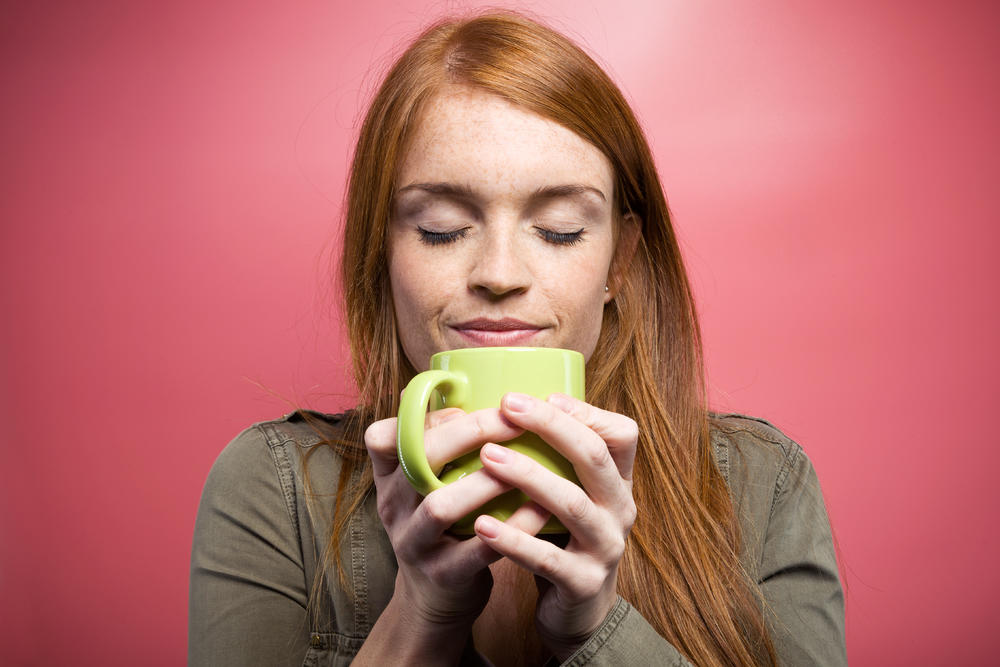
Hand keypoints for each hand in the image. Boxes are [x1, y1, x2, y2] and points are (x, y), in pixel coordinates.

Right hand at [364, 408, 551, 631]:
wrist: (436, 595)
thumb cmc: (445, 521)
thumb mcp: (428, 482)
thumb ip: (444, 442)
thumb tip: (478, 385)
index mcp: (389, 476)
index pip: (382, 435)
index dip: (421, 415)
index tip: (463, 406)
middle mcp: (392, 506)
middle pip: (418, 460)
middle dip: (469, 433)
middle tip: (513, 422)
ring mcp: (413, 542)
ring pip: (440, 505)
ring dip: (487, 482)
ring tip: (527, 465)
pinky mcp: (441, 574)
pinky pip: (478, 549)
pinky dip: (513, 527)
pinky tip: (542, 510)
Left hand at [472, 392, 637, 659]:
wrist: (578, 613)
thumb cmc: (563, 538)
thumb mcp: (571, 494)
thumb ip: (555, 458)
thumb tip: (506, 404)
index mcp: (617, 483)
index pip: (621, 434)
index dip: (585, 411)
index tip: (541, 394)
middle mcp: (620, 510)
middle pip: (594, 457)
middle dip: (550, 426)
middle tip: (508, 405)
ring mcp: (605, 548)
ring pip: (570, 504)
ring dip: (527, 476)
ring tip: (487, 457)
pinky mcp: (582, 583)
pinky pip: (546, 558)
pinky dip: (513, 539)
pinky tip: (482, 525)